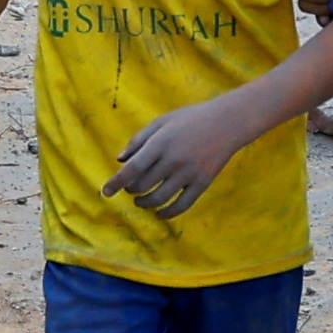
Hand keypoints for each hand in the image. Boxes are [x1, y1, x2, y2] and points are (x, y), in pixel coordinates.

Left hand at [104, 94, 256, 218]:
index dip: (116, 182)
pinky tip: (159, 214)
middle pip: (143, 186)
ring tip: (141, 201)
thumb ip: (138, 140)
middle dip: (131, 190)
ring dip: (146, 204)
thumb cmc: (190, 119)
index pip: (133, 169)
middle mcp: (173, 160)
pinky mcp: (202, 183)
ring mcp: (189, 173)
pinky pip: (182, 205)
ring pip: (160, 198)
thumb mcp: (161, 122)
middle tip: (130, 189)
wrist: (226, 123)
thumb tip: (120, 160)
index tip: (105, 192)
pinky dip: (168, 213)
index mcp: (160, 143)